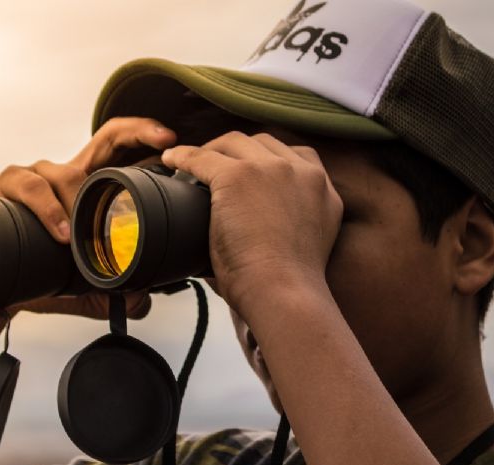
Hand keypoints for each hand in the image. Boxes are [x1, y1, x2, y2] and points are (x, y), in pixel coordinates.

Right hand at [0, 117, 176, 318]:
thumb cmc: (37, 274)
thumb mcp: (85, 285)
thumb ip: (116, 291)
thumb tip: (144, 301)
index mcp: (88, 189)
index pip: (122, 151)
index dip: (148, 139)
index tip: (173, 141)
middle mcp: (66, 174)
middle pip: (106, 137)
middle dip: (138, 131)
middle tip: (164, 142)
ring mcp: (37, 175)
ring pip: (65, 172)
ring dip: (78, 201)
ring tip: (81, 235)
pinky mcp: (7, 184)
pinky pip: (29, 186)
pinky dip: (48, 209)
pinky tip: (59, 233)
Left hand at [161, 131, 342, 314]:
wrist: (283, 292)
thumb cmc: (286, 285)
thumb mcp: (304, 241)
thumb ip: (288, 220)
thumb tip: (254, 228)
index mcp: (323, 189)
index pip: (294, 155)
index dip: (266, 159)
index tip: (248, 169)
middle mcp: (303, 171)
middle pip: (263, 143)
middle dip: (237, 151)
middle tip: (214, 165)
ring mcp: (271, 169)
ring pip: (233, 143)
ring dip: (211, 151)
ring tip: (191, 165)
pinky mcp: (238, 176)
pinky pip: (202, 157)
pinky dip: (183, 157)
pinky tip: (170, 162)